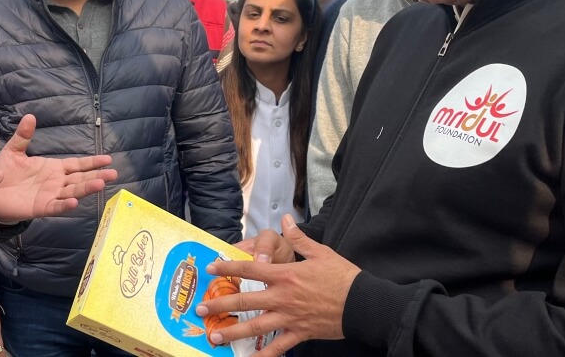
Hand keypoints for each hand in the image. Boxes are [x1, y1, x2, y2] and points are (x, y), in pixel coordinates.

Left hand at [0, 114, 117, 221]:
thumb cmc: (4, 173)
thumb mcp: (14, 151)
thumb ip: (23, 136)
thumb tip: (30, 116)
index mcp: (53, 168)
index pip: (77, 165)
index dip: (92, 162)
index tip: (108, 159)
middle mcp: (56, 182)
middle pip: (80, 179)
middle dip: (96, 176)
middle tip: (113, 174)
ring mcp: (51, 195)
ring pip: (73, 192)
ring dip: (86, 189)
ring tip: (100, 184)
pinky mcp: (41, 207)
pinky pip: (56, 206)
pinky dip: (65, 205)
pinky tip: (75, 202)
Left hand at [195, 214, 359, 355]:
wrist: (363, 303)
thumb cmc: (342, 276)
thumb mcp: (321, 252)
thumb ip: (299, 238)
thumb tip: (285, 220)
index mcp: (286, 274)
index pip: (250, 268)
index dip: (228, 267)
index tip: (211, 267)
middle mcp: (283, 296)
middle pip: (245, 299)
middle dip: (221, 304)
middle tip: (201, 308)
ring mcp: (289, 317)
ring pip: (255, 325)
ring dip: (233, 331)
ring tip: (214, 337)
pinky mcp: (299, 333)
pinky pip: (277, 347)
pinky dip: (263, 355)